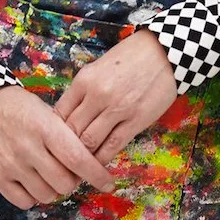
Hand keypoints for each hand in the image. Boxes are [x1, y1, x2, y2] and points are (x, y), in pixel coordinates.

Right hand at [0, 83, 115, 209]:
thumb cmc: (19, 107)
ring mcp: (11, 164)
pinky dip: (34, 196)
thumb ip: (65, 135)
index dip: (96, 174)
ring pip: (46, 195)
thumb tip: (87, 161)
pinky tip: (33, 182)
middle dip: (73, 180)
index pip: (77, 158)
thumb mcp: (46, 111)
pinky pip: (24, 201)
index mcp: (46, 127)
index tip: (108, 183)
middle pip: (65, 182)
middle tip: (70, 172)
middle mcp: (28, 148)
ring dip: (54, 189)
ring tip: (50, 175)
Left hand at [54, 30, 177, 164]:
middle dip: (65, 150)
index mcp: (84, 80)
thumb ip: (84, 91)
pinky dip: (101, 159)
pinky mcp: (136, 120)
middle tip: (63, 162)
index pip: (59, 115)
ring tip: (79, 167)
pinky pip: (112, 146)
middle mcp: (97, 95)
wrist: (165, 52)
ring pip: (89, 142)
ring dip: (82, 157)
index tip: (55, 145)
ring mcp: (117, 109)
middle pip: (71, 131)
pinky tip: (97, 164)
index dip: (54, 134)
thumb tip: (70, 118)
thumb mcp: (99, 67)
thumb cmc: (131, 57)